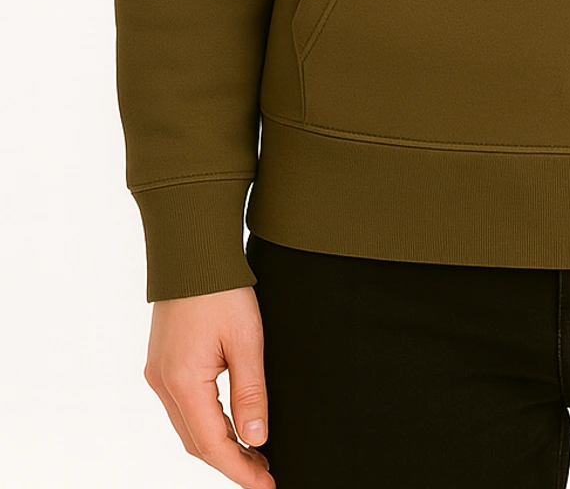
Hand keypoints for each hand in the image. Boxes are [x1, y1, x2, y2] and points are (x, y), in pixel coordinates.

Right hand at [143, 286, 274, 486]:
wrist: (192, 250)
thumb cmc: (220, 289)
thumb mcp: (246, 340)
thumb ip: (251, 393)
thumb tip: (257, 438)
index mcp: (182, 382)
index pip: (212, 444)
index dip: (240, 470)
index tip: (265, 485)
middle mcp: (163, 383)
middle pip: (196, 441)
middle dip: (230, 462)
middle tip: (264, 473)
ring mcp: (159, 372)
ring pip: (188, 425)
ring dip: (218, 443)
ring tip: (253, 452)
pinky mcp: (163, 361)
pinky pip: (183, 406)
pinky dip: (206, 422)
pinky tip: (229, 423)